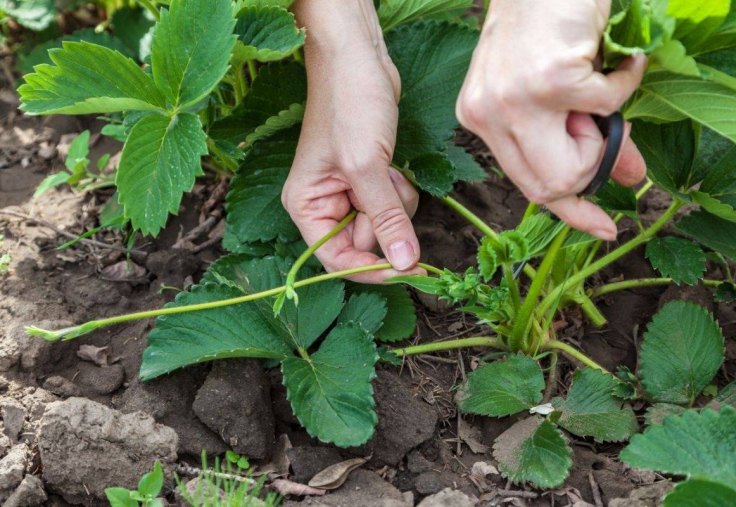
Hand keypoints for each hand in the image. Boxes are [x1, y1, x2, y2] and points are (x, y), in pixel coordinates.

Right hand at [282, 1, 422, 282]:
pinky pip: (392, 206)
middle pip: (364, 244)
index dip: (371, 270)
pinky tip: (394, 166)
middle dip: (385, 222)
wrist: (359, 59)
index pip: (336, 260)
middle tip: (388, 188)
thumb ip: (387, 220)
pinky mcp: (369, 180)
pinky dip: (400, 192)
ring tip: (390, 171)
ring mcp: (347, 193)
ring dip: (397, 205)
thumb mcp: (368, 168)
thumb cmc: (350, 105)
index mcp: (306, 206)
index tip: (408, 270)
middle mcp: (323, 205)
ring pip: (383, 226)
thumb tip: (406, 265)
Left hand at [456, 0, 647, 239]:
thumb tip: (627, 179)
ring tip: (593, 86)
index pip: (524, 184)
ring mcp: (514, 100)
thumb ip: (582, 138)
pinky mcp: (549, 81)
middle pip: (546, 188)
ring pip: (573, 165)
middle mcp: (487, 114)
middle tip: (598, 124)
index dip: (567, 211)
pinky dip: (624, 81)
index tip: (601, 228)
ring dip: (602, 131)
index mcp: (481, 118)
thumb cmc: (549, 24)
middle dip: (587, 168)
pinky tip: (615, 56)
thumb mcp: (556, 90)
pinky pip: (607, 108)